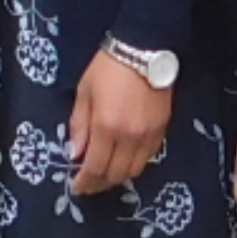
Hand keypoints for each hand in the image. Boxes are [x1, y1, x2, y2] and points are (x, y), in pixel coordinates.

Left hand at [63, 49, 171, 195]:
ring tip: (106, 175)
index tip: (77, 188)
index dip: (85, 182)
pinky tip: (125, 160)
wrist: (144, 50)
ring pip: (135, 170)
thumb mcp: (85, 92)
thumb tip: (74, 153)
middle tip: (89, 184)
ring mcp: (148, 135)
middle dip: (100, 183)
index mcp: (106, 127)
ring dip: (118, 176)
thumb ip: (79, 125)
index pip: (95, 166)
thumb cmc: (108, 67)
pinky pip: (148, 157)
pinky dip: (135, 164)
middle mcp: (129, 137)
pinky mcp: (162, 130)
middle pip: (115, 174)